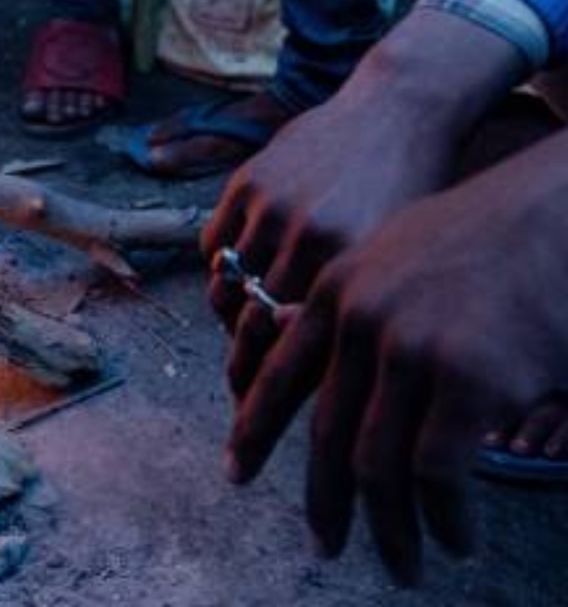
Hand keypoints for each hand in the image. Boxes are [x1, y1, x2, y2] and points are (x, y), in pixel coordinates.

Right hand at [203, 8, 527, 398]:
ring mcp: (274, 208)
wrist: (399, 110)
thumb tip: (292, 377)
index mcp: (357, 271)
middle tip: (239, 391)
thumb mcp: (393, 264)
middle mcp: (312, 240)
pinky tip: (239, 275)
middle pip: (251, 328)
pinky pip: (211, 246)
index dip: (268, 397)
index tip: (251, 427)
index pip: (296, 354)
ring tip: (242, 329)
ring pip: (224, 290)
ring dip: (227, 316)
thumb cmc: (409, 198)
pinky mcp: (248, 182)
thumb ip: (347, 316)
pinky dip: (218, 267)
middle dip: (240, 368)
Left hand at [225, 130, 567, 584]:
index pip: (276, 374)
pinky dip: (443, 519)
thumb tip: (312, 356)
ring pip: (375, 466)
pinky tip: (455, 540)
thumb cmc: (485, 237)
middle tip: (324, 544)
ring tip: (402, 563)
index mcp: (335, 290)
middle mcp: (360, 319)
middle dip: (322, 501)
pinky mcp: (468, 378)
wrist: (557, 209)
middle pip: (324, 434)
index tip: (235, 472)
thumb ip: (349, 306)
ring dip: (387, 528)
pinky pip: (436, 473)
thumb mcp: (392, 254)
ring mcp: (410, 348)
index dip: (252, 430)